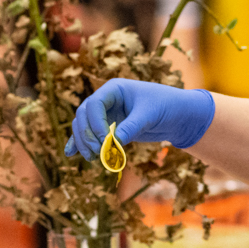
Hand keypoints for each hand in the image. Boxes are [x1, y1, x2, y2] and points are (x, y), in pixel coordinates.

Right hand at [65, 78, 214, 159]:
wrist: (177, 115)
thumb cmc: (166, 106)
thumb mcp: (149, 115)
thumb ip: (131, 127)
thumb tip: (113, 143)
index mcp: (114, 89)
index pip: (94, 104)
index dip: (95, 123)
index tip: (104, 140)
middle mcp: (106, 100)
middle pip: (84, 116)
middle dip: (87, 135)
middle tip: (97, 153)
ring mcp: (106, 114)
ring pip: (84, 126)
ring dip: (84, 142)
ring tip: (93, 158)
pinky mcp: (109, 127)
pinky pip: (90, 134)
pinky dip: (80, 143)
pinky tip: (70, 153)